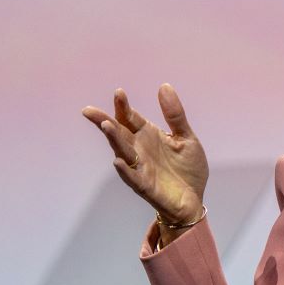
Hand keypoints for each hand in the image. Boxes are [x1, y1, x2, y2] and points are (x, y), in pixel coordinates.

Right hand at [82, 84, 208, 226]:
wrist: (193, 198)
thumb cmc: (187, 169)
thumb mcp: (186, 137)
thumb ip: (175, 115)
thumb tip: (164, 86)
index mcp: (148, 136)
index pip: (130, 118)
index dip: (123, 106)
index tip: (119, 93)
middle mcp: (140, 150)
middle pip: (118, 133)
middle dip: (105, 121)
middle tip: (89, 110)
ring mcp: (141, 168)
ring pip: (123, 152)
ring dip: (114, 140)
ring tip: (106, 126)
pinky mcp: (146, 186)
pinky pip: (133, 178)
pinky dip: (125, 170)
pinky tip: (118, 161)